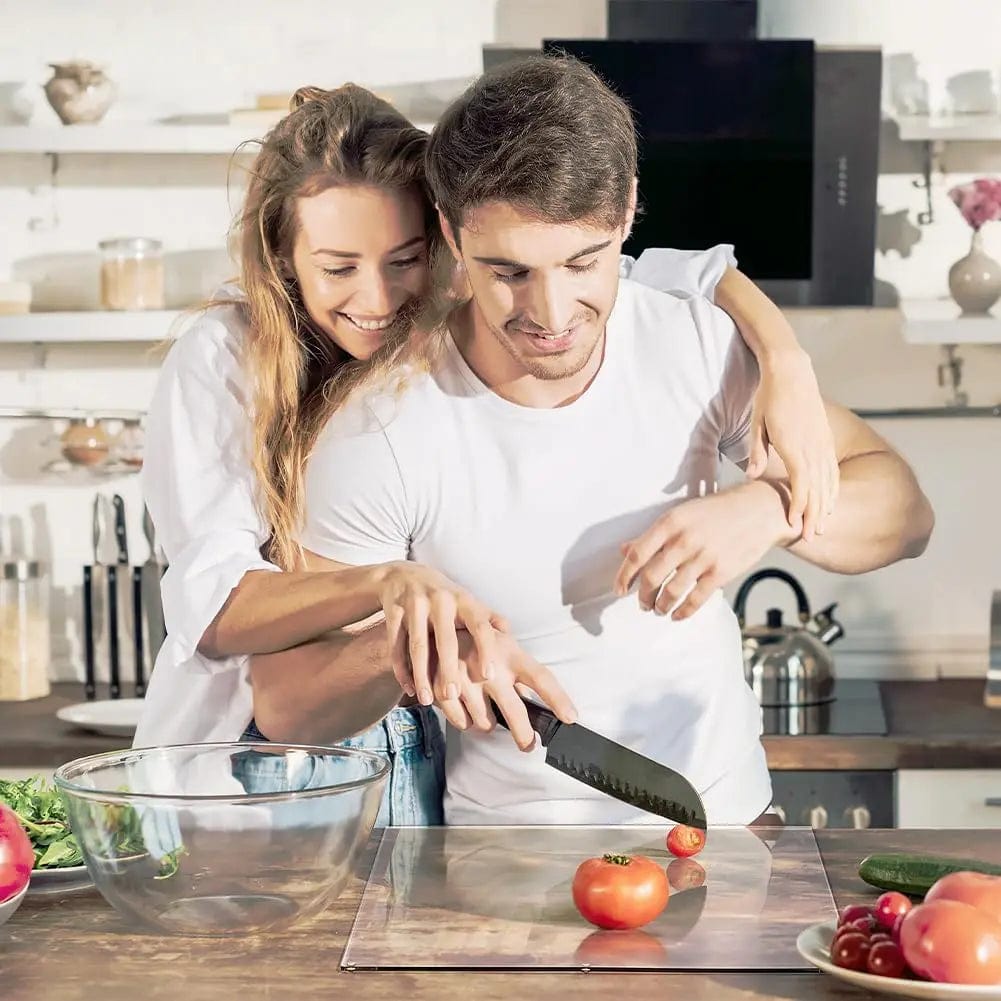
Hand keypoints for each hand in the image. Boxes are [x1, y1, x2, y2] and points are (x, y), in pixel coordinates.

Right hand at [377, 563, 508, 706]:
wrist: (403, 575)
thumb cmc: (445, 597)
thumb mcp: (468, 601)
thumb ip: (489, 619)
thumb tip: (511, 639)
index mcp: (464, 600)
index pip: (478, 625)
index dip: (485, 650)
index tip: (488, 676)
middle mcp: (440, 600)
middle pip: (445, 640)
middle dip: (448, 669)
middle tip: (453, 696)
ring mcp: (414, 606)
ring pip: (417, 646)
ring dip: (421, 675)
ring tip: (427, 700)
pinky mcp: (393, 613)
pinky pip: (396, 646)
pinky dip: (401, 669)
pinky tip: (409, 689)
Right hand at [434, 630, 577, 751]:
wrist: (434, 625)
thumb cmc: (475, 638)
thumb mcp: (502, 646)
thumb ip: (519, 670)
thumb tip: (539, 697)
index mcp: (510, 653)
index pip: (541, 678)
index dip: (558, 699)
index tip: (570, 717)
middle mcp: (490, 665)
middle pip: (513, 710)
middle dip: (523, 734)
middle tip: (528, 744)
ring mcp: (466, 678)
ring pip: (485, 722)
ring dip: (486, 723)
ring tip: (484, 708)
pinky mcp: (444, 688)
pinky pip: (461, 722)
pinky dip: (464, 721)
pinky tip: (465, 708)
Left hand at [613, 482, 794, 619]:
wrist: (758, 511)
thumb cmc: (715, 512)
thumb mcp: (680, 515)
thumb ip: (652, 535)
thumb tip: (624, 550)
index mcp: (670, 523)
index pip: (637, 555)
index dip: (624, 576)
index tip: (619, 590)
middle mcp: (683, 540)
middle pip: (651, 578)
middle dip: (643, 596)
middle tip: (642, 603)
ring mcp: (703, 557)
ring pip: (671, 592)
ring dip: (660, 606)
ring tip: (658, 609)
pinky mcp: (721, 572)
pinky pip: (695, 600)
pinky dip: (683, 612)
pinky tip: (677, 615)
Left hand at [745, 348, 838, 540]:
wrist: (792, 371)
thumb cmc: (768, 397)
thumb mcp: (757, 424)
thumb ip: (756, 452)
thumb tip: (752, 477)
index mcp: (794, 445)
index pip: (801, 484)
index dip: (800, 507)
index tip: (796, 526)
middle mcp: (813, 447)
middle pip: (818, 488)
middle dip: (815, 514)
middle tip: (812, 537)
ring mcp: (822, 443)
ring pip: (828, 481)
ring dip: (826, 505)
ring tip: (822, 525)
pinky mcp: (826, 438)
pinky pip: (833, 469)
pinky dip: (833, 488)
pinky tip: (830, 500)